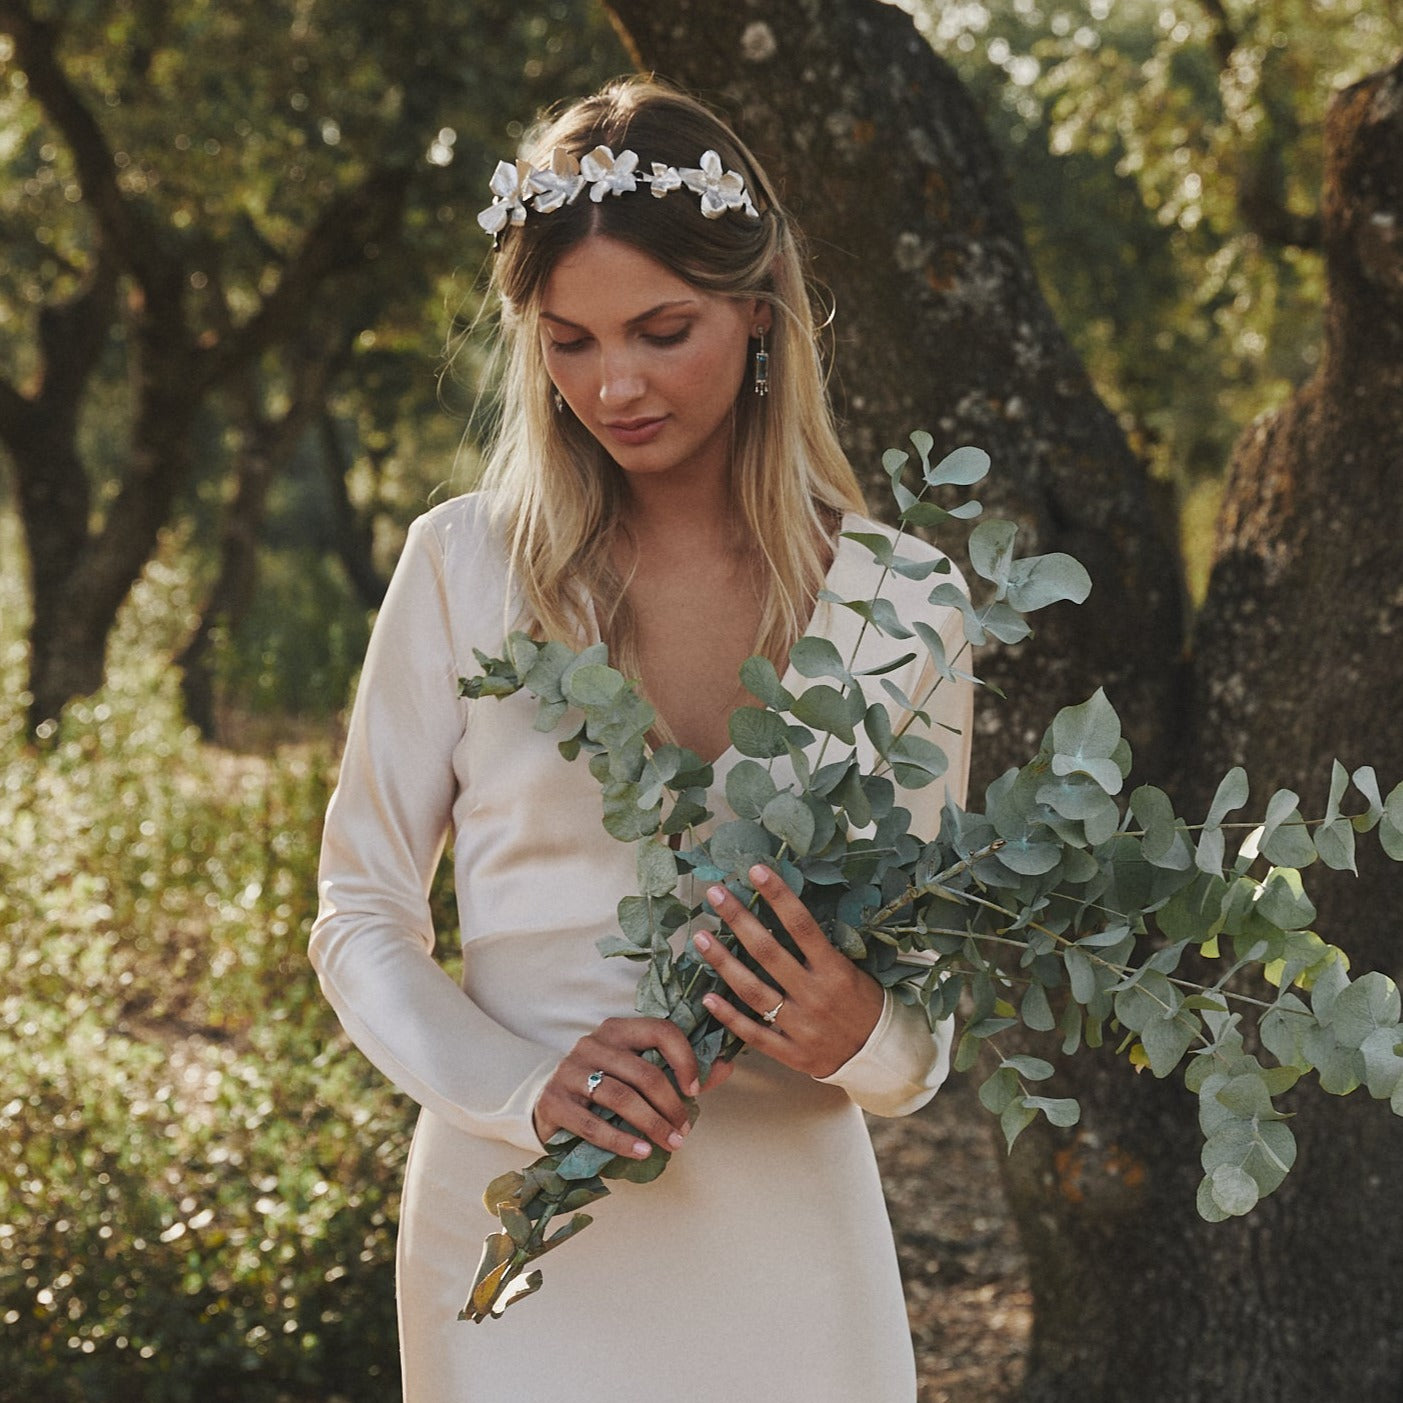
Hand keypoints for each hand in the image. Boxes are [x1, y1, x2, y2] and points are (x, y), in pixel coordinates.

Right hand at [532, 1016, 732, 1158]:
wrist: (551, 1104)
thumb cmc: (605, 1086)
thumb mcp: (640, 1073)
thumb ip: (682, 1071)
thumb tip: (726, 1066)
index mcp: (618, 1029)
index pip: (660, 1030)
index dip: (685, 1059)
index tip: (696, 1090)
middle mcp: (592, 1043)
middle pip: (644, 1072)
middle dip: (671, 1106)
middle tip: (684, 1131)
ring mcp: (570, 1070)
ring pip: (621, 1097)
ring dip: (652, 1125)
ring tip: (671, 1144)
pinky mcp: (554, 1101)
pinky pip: (592, 1123)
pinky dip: (621, 1141)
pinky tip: (641, 1152)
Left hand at [695, 864, 884, 1078]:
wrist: (881, 1056)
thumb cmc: (865, 1003)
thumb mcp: (853, 969)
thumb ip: (821, 949)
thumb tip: (784, 913)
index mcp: (835, 970)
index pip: (802, 925)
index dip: (778, 896)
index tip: (756, 871)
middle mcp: (815, 995)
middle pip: (768, 952)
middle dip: (739, 919)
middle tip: (714, 894)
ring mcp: (800, 1026)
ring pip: (752, 991)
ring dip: (722, 962)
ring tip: (700, 937)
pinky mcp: (790, 1053)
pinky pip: (753, 1033)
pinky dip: (728, 1016)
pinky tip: (706, 997)